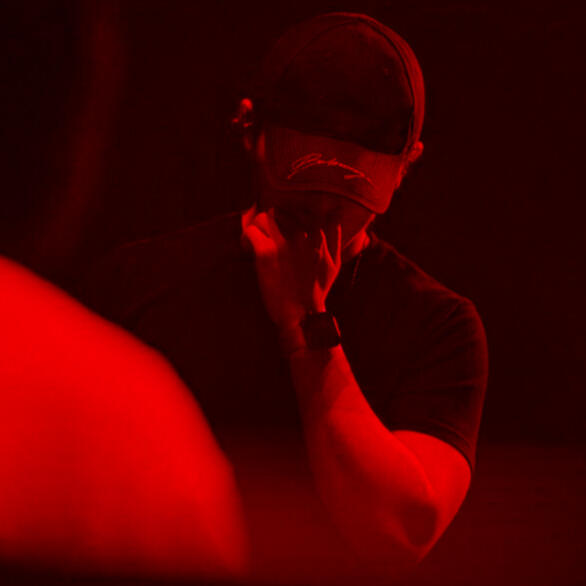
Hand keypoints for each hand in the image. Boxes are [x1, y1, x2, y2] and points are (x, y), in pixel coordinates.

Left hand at [241, 207, 341, 328]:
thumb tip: (336, 213)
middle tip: (267, 231)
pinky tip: (247, 247)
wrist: (301, 314)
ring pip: (264, 217)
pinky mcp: (265, 254)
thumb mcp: (334, 264)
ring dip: (258, 225)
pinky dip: (246, 237)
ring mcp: (282, 245)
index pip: (303, 208)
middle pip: (281, 210)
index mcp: (316, 237)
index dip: (292, 212)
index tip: (286, 221)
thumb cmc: (317, 290)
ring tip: (256, 237)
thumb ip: (335, 237)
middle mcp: (300, 237)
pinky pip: (251, 232)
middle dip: (271, 218)